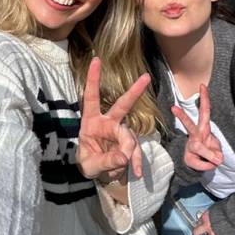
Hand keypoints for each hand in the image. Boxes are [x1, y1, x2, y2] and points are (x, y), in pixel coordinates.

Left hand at [76, 57, 150, 181]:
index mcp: (91, 121)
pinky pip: (135, 150)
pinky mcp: (128, 143)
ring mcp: (120, 132)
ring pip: (130, 137)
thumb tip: (124, 156)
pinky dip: (136, 161)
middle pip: (123, 105)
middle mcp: (107, 122)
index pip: (91, 97)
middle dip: (134, 91)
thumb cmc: (88, 163)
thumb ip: (106, 161)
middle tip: (146, 77)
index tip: (96, 60)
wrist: (97, 174)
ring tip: (122, 167)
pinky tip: (137, 172)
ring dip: (129, 153)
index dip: (93, 79)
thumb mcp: (91, 165)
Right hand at [171, 84, 223, 171]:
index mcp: (203, 128)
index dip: (205, 99)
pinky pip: (201, 164)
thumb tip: (217, 159)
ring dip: (209, 155)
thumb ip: (217, 152)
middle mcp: (195, 136)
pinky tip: (207, 164)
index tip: (202, 86)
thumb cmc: (209, 151)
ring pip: (198, 147)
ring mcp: (190, 147)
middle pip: (189, 125)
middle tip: (173, 108)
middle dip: (182, 117)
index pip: (205, 112)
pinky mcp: (188, 158)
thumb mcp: (217, 150)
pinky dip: (208, 166)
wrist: (200, 165)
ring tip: (216, 160)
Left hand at [192, 211, 224, 234]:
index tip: (199, 226)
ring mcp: (214, 234)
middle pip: (197, 234)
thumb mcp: (216, 208)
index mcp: (205, 217)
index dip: (198, 225)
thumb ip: (213, 214)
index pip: (198, 222)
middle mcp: (207, 227)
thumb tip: (213, 215)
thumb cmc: (228, 209)